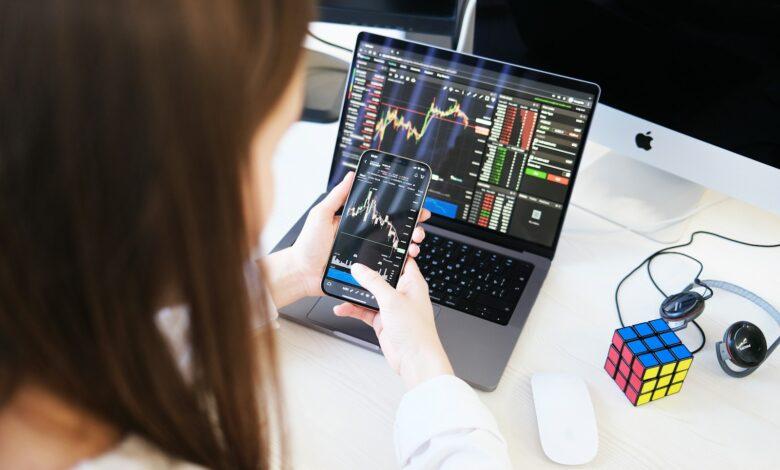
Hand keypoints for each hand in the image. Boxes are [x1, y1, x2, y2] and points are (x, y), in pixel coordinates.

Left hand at [263, 171, 431, 307]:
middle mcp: (363, 236)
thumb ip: (337, 196)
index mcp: (354, 221)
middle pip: (394, 230)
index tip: (416, 206)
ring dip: (410, 245)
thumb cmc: (308, 245)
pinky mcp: (366, 269)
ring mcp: (366, 253)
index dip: (401, 210)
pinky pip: (386, 266)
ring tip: (416, 245)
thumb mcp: (321, 214)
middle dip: (412, 228)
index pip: (382, 212)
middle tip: (420, 228)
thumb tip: (350, 175)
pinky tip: (406, 260)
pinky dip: (400, 263)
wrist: (302, 273)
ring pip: (395, 248)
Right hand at [333, 259, 452, 388]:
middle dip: (366, 274)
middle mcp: (402, 293)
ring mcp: (392, 308)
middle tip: (349, 267)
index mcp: (412, 283)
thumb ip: (374, 282)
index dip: (389, 252)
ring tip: (340, 289)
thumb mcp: (392, 300)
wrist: (415, 360)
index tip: (374, 244)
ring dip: (356, 294)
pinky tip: (342, 309)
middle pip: (381, 277)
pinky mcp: (383, 321)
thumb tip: (360, 268)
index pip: (401, 260)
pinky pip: (365, 311)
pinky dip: (353, 310)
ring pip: (370, 295)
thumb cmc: (416, 331)